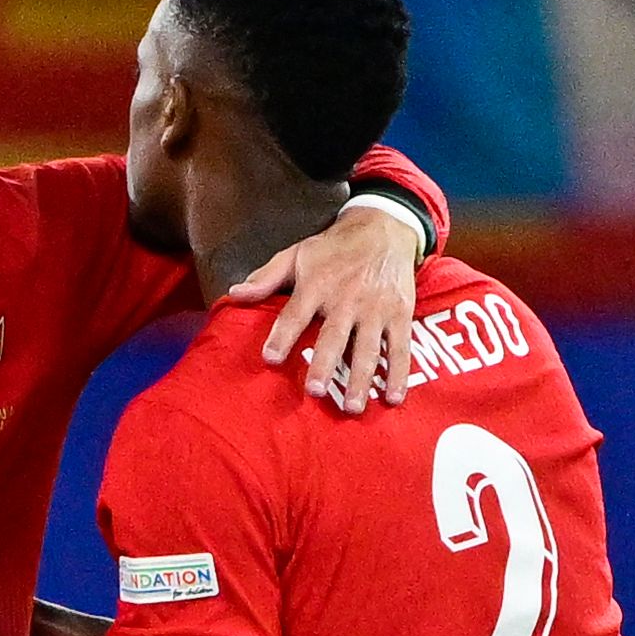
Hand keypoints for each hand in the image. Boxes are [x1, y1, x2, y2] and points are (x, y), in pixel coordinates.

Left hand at [227, 205, 418, 412]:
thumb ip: (266, 277)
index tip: (270, 358)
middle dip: (326, 364)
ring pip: (369, 348)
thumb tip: (234, 293)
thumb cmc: (333, 247)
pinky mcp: (400, 315)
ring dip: (362, 379)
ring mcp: (376, 308)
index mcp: (317, 284)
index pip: (296, 313)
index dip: (283, 335)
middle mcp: (347, 298)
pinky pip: (400, 348)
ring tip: (353, 408)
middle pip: (334, 336)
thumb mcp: (297, 254)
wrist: (384, 227)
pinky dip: (398, 374)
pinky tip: (393, 399)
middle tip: (316, 392)